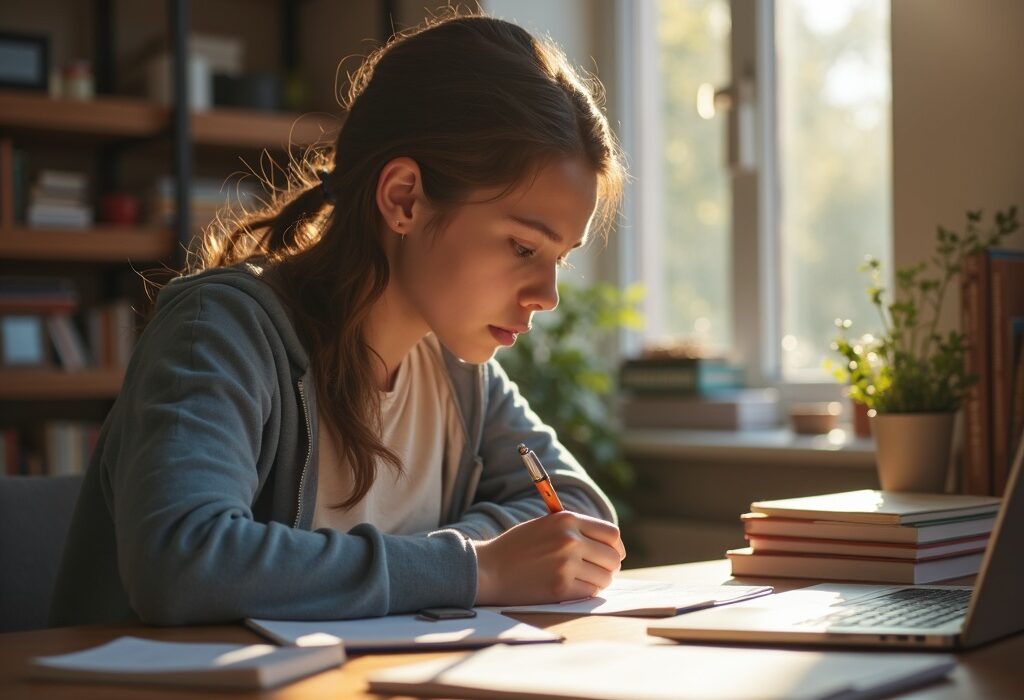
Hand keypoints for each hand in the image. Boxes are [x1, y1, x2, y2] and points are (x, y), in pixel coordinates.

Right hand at [472, 511, 625, 605]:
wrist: (489, 569)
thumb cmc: (517, 547)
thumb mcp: (546, 525)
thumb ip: (576, 530)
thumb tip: (609, 545)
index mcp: (567, 520)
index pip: (611, 534)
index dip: (616, 547)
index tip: (612, 555)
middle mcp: (570, 540)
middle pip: (612, 557)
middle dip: (610, 566)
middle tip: (599, 571)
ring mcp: (566, 564)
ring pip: (604, 578)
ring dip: (598, 581)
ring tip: (582, 579)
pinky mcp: (561, 587)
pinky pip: (590, 592)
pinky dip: (585, 592)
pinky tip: (572, 587)